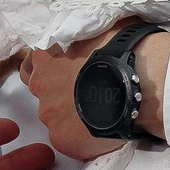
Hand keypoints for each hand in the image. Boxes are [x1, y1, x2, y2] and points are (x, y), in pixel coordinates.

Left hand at [25, 23, 169, 160]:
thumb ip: (82, 36)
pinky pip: (70, 141)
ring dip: (73, 117)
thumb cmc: (123, 50)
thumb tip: (88, 37)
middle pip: (44, 94)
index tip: (61, 73)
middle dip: (61, 95)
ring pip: (57, 119)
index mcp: (46, 59)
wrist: (139, 80)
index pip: (30, 66)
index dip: (47, 70)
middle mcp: (41, 87)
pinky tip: (104, 128)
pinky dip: (84, 138)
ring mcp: (50, 116)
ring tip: (101, 113)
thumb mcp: (98, 28)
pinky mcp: (63, 140)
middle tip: (88, 94)